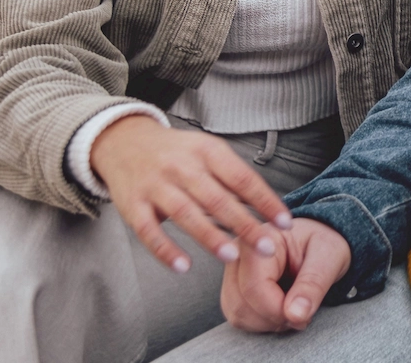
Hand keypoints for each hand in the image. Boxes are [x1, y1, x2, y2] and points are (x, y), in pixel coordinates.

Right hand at [90, 114, 292, 271]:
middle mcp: (182, 166)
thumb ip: (233, 178)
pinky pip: (149, 231)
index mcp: (207, 151)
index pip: (243, 177)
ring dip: (210, 237)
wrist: (125, 143)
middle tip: (267, 247)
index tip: (285, 222)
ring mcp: (155, 186)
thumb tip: (267, 207)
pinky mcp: (132, 206)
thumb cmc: (178, 153)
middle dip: (245, 224)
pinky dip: (166, 250)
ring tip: (232, 256)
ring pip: (186, 214)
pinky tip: (184, 267)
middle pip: (217, 198)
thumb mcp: (208, 152)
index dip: (265, 201)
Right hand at [221, 217, 352, 331]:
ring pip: (237, 314)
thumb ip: (313, 285)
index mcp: (260, 238)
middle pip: (241, 304)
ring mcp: (232, 272)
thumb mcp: (328, 257)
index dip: (277, 310)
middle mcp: (238, 253)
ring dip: (268, 322)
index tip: (302, 314)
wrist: (319, 244)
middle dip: (274, 318)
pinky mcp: (234, 288)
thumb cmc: (323, 244)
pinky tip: (282, 311)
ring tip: (294, 310)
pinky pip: (239, 317)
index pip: (254, 287)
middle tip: (302, 312)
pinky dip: (262, 322)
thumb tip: (296, 315)